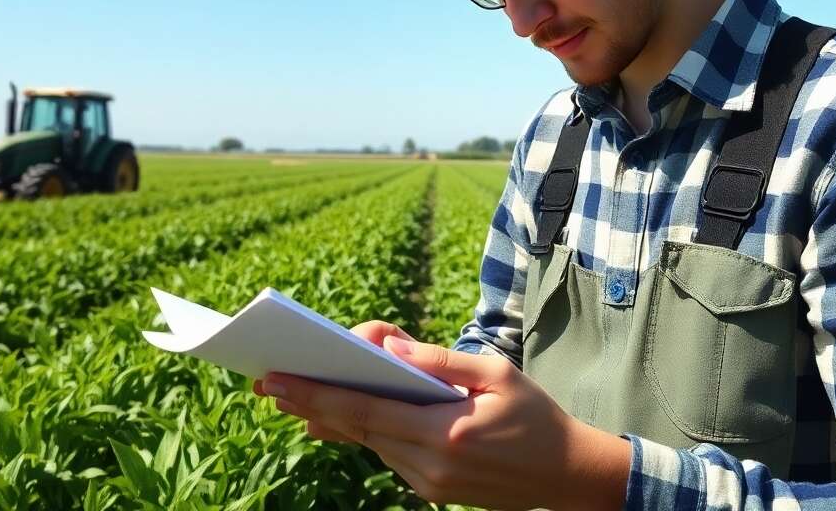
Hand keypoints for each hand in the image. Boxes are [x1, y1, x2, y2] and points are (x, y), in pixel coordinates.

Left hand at [252, 336, 630, 509]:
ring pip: (368, 443)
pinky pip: (388, 455)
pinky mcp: (431, 492)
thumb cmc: (536, 414)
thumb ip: (437, 359)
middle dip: (310, 405)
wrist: (568, 475)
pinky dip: (366, 431)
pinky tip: (342, 415)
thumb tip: (385, 344)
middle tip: (267, 385)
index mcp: (444, 431)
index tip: (277, 382)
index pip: (364, 410)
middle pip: (356, 428)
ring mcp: (428, 485)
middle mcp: (429, 465)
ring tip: (295, 397)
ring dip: (333, 419)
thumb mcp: (494, 372)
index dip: (316, 395)